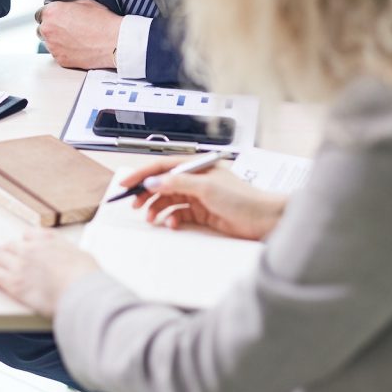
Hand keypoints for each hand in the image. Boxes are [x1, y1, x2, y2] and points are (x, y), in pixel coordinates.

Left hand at [0, 229, 99, 316]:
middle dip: (3, 248)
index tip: (20, 242)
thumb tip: (57, 245)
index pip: (29, 236)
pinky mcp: (14, 285)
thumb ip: (63, 246)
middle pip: (10, 247)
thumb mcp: (78, 251)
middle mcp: (30, 252)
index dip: (23, 240)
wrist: (77, 288)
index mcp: (46, 242)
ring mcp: (20, 267)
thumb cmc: (83, 274)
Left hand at [36, 0, 121, 69]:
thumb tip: (62, 8)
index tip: (57, 18)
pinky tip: (77, 47)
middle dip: (52, 28)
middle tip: (67, 29)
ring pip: (49, 43)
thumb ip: (66, 5)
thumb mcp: (84, 2)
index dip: (50, 15)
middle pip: (42, 29)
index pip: (41, 13)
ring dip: (57, 40)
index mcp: (52, 12)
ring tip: (74, 39)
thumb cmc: (103, 21)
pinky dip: (64, 52)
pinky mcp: (60, 60)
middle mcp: (48, 29)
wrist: (115, 42)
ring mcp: (53, 46)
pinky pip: (57, 54)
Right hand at [122, 158, 287, 240]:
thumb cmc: (243, 199)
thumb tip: (152, 182)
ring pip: (169, 200)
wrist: (265, 220)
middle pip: (162, 184)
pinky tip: (171, 225)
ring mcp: (199, 197)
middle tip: (134, 205)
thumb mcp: (207, 187)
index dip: (142, 174)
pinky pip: (179, 214)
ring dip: (157, 209)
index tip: (126, 183)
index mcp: (196, 166)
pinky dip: (172, 219)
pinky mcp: (203, 213)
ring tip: (152, 219)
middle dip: (146, 194)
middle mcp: (196, 179)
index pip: (162, 167)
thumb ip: (177, 183)